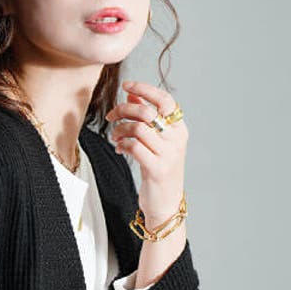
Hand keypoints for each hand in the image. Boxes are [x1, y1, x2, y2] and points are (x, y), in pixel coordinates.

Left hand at [105, 80, 188, 229]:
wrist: (165, 204)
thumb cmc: (158, 170)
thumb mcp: (155, 142)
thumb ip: (145, 117)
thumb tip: (131, 92)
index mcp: (179, 128)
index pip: (165, 100)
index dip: (144, 89)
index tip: (126, 85)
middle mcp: (176, 139)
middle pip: (147, 112)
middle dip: (124, 110)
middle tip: (111, 116)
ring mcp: (168, 154)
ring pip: (138, 128)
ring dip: (120, 130)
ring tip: (115, 137)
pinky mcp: (157, 169)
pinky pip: (134, 147)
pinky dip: (122, 145)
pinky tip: (119, 149)